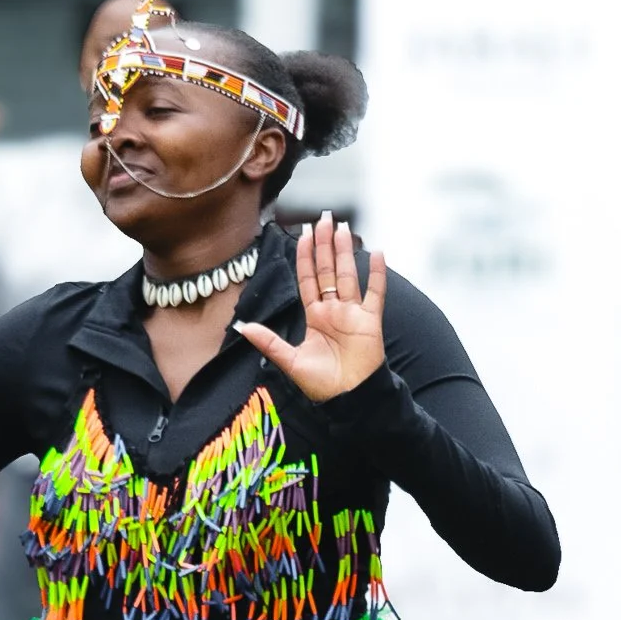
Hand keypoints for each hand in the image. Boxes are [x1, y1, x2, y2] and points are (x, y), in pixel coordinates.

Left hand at [237, 214, 385, 400]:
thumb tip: (242, 328)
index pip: (308, 279)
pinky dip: (378, 275)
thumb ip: (268, 341)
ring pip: (349, 275)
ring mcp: (354, 314)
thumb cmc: (321, 385)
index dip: (305, 257)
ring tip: (343, 228)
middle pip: (328, 271)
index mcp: (315, 316)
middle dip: (325, 245)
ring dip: (346, 252)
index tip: (304, 234)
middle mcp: (334, 311)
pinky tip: (378, 253)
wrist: (348, 399)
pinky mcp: (371, 321)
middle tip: (324, 219)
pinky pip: (376, 293)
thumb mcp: (290, 361)